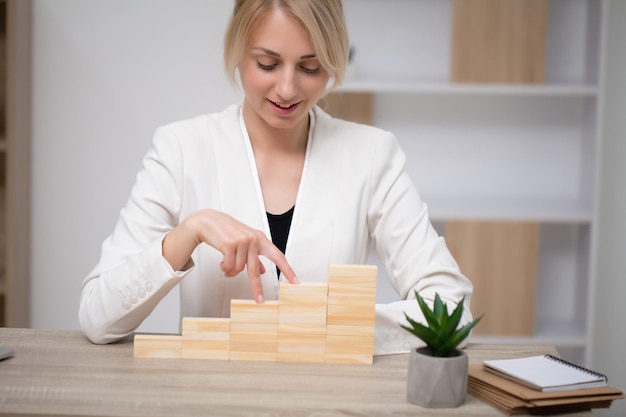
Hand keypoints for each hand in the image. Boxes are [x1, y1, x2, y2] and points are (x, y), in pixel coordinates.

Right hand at [163, 209, 296, 302]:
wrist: (208, 221)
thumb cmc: (227, 232)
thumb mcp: (244, 242)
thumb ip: (254, 255)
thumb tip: (262, 271)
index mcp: (260, 238)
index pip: (278, 256)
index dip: (287, 270)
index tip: (295, 282)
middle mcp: (253, 239)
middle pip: (255, 270)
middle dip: (257, 287)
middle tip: (259, 300)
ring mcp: (242, 241)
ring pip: (238, 269)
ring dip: (230, 271)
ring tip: (226, 264)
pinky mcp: (229, 244)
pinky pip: (228, 266)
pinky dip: (224, 267)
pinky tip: (221, 261)